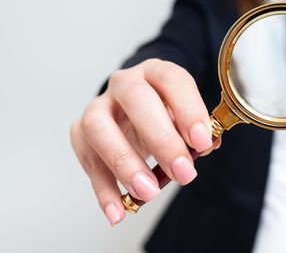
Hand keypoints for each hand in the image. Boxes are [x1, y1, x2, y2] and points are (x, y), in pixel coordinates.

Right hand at [70, 59, 217, 225]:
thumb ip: (196, 132)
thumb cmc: (165, 115)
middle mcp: (125, 83)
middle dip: (162, 139)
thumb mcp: (185, 119)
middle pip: (136, 100)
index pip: (171, 80)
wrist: (135, 112)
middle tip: (182, 172)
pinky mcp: (80, 131)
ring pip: (99, 126)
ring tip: (148, 192)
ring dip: (124, 162)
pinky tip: (118, 211)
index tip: (202, 142)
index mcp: (156, 73)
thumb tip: (205, 146)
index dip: (189, 109)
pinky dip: (103, 189)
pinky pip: (86, 158)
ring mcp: (99, 105)